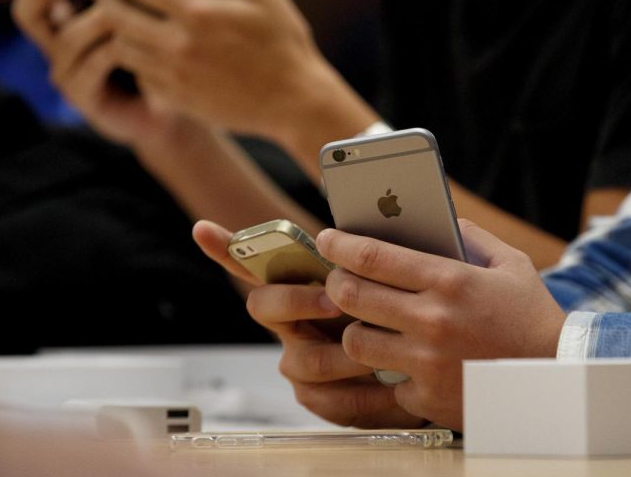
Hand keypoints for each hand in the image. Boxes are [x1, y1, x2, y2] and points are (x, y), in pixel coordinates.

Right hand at [6, 0, 186, 147]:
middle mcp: (59, 41)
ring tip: (116, 10)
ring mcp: (68, 70)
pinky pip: (91, 68)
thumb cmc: (162, 54)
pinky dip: (110, 52)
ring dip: (93, 20)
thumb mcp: (146, 15)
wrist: (175, 107)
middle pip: (29, 10)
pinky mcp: (84, 96)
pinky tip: (130, 45)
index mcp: (67, 15)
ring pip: (67, 38)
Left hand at [79, 0, 372, 150]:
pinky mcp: (178, 98)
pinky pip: (139, 75)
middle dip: (104, 0)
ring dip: (115, 32)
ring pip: (123, 48)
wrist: (295, 102)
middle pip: (118, 16)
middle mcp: (181, 44)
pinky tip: (143, 51)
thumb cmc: (284, 43)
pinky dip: (134, 60)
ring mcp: (176, 75)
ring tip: (119, 21)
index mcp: (200, 11)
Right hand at [192, 220, 424, 427]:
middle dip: (300, 300)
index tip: (203, 229)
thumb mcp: (386, 281)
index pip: (254, 265)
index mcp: (298, 288)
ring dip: (348, 356)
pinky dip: (366, 395)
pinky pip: (330, 402)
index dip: (227, 249)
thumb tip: (362, 234)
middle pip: (266, 306)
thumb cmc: (399, 313)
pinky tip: (392, 388)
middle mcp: (288, 326)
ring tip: (382, 354)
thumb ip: (367, 262)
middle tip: (334, 300)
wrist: (427, 365)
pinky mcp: (320, 400)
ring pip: (308, 360)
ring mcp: (299, 364)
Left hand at [315, 219, 567, 430]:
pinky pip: (382, 380)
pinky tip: (395, 359)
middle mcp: (432, 320)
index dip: (340, 245)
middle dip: (334, 283)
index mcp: (450, 280)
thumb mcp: (510, 264)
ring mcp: (426, 362)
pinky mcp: (426, 396)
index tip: (326, 239)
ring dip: (352, 328)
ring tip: (362, 321)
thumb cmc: (531, 316)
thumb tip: (434, 217)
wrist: (556, 375)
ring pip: (356, 341)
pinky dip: (384, 369)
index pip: (374, 257)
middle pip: (352, 295)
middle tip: (336, 279)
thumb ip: (470, 236)